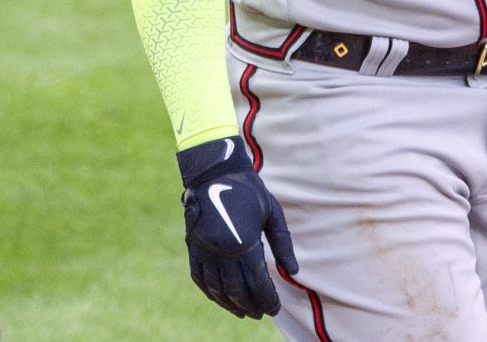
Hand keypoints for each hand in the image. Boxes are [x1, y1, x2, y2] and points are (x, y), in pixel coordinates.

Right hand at [178, 136, 298, 318]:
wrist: (216, 171)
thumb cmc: (250, 190)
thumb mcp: (272, 213)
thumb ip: (283, 243)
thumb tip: (294, 272)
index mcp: (245, 241)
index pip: (257, 282)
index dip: (267, 299)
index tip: (274, 309)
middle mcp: (222, 250)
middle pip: (237, 290)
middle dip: (251, 305)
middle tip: (261, 314)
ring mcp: (204, 249)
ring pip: (217, 288)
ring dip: (231, 304)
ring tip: (244, 312)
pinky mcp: (192, 246)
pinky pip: (199, 278)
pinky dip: (211, 292)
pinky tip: (221, 298)